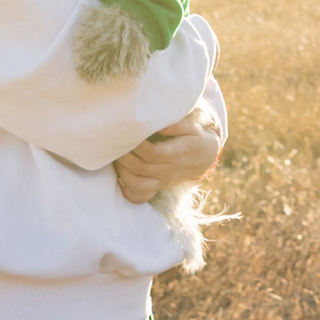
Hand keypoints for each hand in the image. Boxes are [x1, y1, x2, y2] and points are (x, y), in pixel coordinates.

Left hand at [112, 108, 226, 203]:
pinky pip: (139, 196)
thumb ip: (173, 124)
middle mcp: (168, 171)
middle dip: (123, 156)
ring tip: (116, 156)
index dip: (137, 145)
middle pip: (140, 168)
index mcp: (176, 155)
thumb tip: (155, 123)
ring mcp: (162, 182)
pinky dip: (126, 190)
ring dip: (122, 172)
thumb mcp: (190, 126)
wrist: (204, 158)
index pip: (152, 153)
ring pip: (137, 185)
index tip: (127, 132)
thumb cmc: (194, 137)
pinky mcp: (157, 188)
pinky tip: (120, 177)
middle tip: (114, 142)